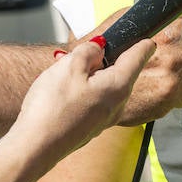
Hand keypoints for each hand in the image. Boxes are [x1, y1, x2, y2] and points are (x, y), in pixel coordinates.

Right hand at [7, 38, 155, 161]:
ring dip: (92, 74)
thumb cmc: (52, 108)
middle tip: (86, 51)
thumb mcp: (70, 65)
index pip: (140, 55)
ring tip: (67, 71)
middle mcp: (118, 105)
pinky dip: (84, 90)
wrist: (35, 148)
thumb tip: (99, 48)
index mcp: (118, 86)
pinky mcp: (90, 127)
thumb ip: (89, 50)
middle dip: (107, 58)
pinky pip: (94, 100)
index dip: (142, 41)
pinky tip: (63, 91)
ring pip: (106, 86)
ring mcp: (105, 119)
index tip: (146, 34)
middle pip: (122, 71)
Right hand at [74, 10, 181, 126]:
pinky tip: (163, 85)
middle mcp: (175, 46)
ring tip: (177, 65)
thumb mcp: (131, 18)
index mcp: (167, 23)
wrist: (88, 80)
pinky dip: (181, 90)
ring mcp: (174, 73)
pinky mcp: (169, 98)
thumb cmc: (108, 45)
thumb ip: (158, 12)